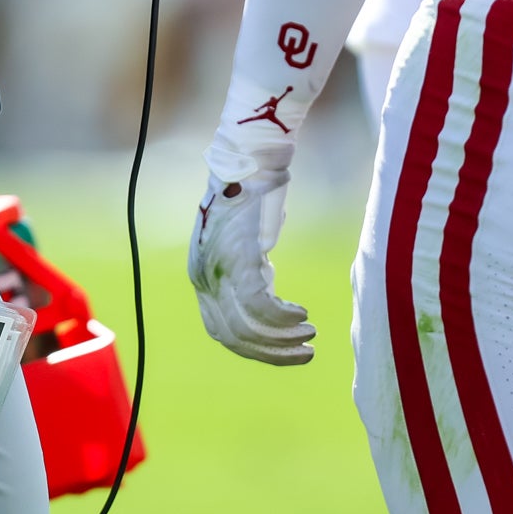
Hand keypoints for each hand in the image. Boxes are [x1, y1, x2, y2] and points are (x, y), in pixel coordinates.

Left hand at [189, 168, 313, 364]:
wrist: (249, 160)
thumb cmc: (251, 197)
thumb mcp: (243, 243)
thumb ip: (248, 270)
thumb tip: (267, 291)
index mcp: (202, 275)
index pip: (220, 330)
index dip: (252, 348)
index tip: (282, 351)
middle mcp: (203, 277)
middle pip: (232, 336)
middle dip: (271, 353)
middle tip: (306, 353)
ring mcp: (218, 269)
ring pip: (246, 327)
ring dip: (282, 340)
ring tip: (311, 337)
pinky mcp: (237, 259)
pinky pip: (259, 306)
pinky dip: (284, 318)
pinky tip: (303, 315)